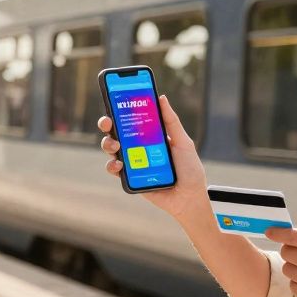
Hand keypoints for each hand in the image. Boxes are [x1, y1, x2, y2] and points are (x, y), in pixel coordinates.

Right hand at [99, 94, 210, 223]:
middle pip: (116, 131)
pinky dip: (112, 165)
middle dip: (107, 124)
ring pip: (111, 149)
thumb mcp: (183, 142)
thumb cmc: (189, 169)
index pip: (132, 119)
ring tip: (115, 145)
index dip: (120, 110)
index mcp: (150, 135)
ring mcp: (132, 162)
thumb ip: (171, 122)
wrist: (189, 198)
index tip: (115, 101)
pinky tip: (119, 164)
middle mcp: (138, 147)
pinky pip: (114, 169)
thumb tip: (161, 98)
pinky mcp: (129, 178)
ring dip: (108, 144)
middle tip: (107, 123)